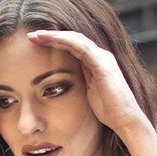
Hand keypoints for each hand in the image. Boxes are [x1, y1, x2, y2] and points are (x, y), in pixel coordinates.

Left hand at [26, 30, 148, 137]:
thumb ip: (80, 80)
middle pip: (73, 38)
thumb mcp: (88, 92)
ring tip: (37, 35)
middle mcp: (100, 56)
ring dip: (55, 35)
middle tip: (32, 35)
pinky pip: (82, 46)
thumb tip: (64, 80)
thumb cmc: (107, 110)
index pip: (73, 46)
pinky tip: (51, 39)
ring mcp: (103, 58)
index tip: (36, 43)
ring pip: (76, 39)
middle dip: (52, 36)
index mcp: (96, 62)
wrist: (124, 120)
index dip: (55, 42)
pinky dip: (65, 41)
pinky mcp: (103, 63)